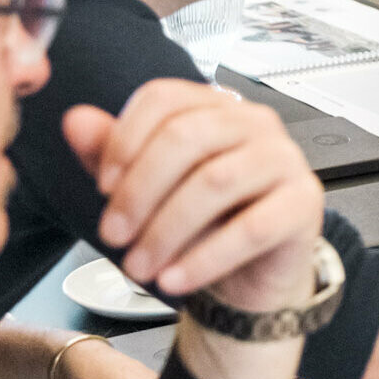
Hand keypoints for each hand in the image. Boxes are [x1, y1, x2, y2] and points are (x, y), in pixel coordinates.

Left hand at [63, 80, 324, 313]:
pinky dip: (205, 258)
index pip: (164, 98)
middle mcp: (255, 123)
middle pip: (187, 136)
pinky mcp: (304, 203)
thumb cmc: (202, 224)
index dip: (124, 140)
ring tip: (139, 267)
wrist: (251, 275)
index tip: (102, 186)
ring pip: (216, 181)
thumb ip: (110, 154)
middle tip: (112, 236)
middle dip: (139, 192)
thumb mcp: (146, 191)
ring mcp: (285, 159)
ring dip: (166, 231)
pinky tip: (175, 280)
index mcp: (216, 107)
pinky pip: (252, 228)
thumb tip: (74, 120)